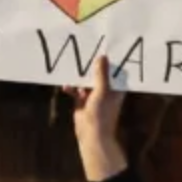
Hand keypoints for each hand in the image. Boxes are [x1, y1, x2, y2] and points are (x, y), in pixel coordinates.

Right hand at [63, 53, 126, 181]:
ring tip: (72, 67)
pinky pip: (76, 90)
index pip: (114, 69)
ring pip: (86, 81)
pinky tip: (65, 86)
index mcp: (116, 87)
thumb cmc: (102, 114)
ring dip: (79, 77)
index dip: (109, 60)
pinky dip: (71, 88)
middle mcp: (106, 89)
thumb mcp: (102, 91)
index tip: (103, 47)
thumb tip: (102, 57)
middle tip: (83, 52)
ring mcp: (94, 95)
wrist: (91, 134)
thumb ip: (101, 74)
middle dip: (91, 66)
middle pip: (99, 73)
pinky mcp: (82, 101)